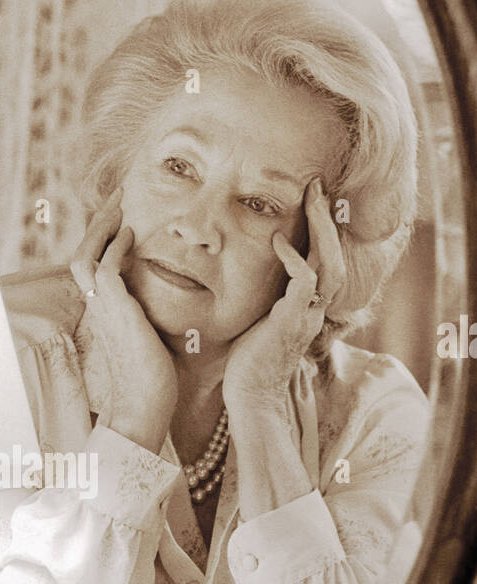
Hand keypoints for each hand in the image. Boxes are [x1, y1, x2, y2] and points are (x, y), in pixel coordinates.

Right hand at [70, 188, 177, 452]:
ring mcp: (103, 309)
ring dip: (102, 226)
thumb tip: (165, 305)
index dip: (104, 237)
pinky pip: (106, 269)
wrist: (145, 407)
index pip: (95, 264)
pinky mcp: (116, 312)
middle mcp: (97, 307)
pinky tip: (130, 231)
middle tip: (118, 194)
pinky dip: (115, 247)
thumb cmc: (152, 380)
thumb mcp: (150, 337)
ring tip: (120, 202)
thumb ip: (150, 315)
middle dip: (99, 220)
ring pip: (86, 254)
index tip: (122, 215)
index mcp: (104, 311)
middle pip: (83, 252)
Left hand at [222, 178, 344, 411]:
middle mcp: (314, 311)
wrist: (249, 396)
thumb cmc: (247, 363)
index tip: (312, 202)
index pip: (326, 262)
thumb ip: (265, 298)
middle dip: (327, 220)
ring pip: (329, 266)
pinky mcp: (291, 322)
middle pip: (336, 257)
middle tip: (317, 187)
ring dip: (321, 230)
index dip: (322, 232)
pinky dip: (294, 259)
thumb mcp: (259, 321)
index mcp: (307, 308)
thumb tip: (246, 271)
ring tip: (311, 200)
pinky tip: (277, 241)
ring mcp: (306, 316)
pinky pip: (305, 283)